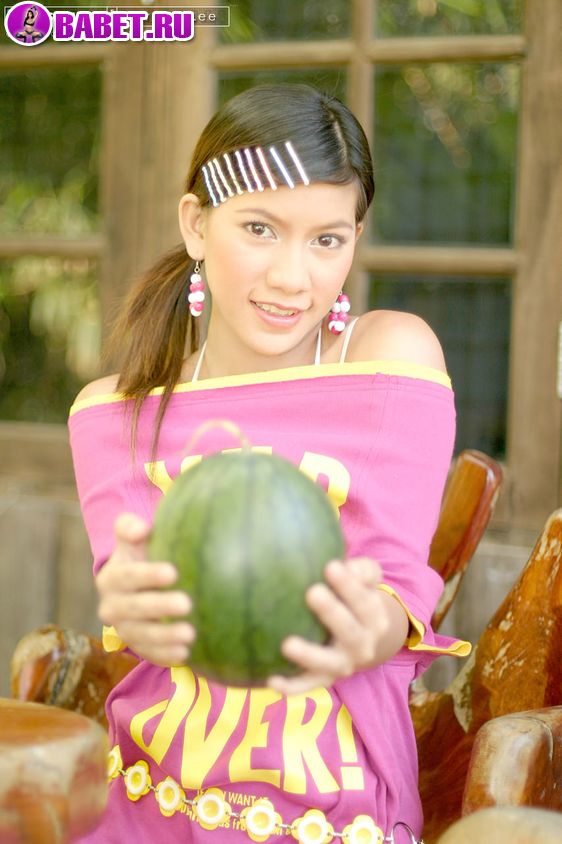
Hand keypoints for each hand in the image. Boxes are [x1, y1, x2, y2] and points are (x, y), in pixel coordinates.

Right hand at [96, 513, 195, 666]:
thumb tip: (141, 528)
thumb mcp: (135, 538)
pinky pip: (149, 654)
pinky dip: (166, 655)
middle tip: (187, 603)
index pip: (126, 576)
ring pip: (140, 635)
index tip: (174, 572)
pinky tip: (186, 654)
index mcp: (111, 578)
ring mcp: (124, 630)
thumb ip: (130, 527)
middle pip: (133, 608)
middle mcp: (112, 606)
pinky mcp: (138, 647)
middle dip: (159, 607)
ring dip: (165, 636)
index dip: (147, 575)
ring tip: (191, 634)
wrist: (144, 586)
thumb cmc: (146, 555)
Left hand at [267, 558, 407, 694]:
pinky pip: (307, 686)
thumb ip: (362, 570)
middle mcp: (363, 645)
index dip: (350, 586)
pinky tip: (271, 679)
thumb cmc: (355, 597)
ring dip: (309, 655)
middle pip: (351, 632)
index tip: (330, 566)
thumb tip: (348, 564)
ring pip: (329, 664)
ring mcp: (343, 665)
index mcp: (375, 618)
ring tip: (287, 644)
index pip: (365, 602)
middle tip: (312, 592)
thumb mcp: (365, 580)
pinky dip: (291, 686)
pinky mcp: (323, 680)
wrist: (361, 637)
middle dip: (332, 613)